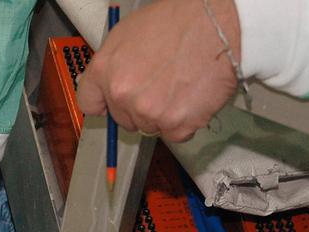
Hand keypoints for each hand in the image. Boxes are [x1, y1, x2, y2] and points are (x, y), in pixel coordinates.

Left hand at [75, 0, 239, 142]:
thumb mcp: (130, 32)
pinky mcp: (175, 124)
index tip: (112, 103)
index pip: (88, 102)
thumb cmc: (180, 20)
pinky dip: (186, 122)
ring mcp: (148, 112)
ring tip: (182, 85)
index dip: (103, 102)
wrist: (220, 24)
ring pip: (149, 127)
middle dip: (139, 107)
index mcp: (104, 70)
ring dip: (164, 114)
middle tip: (162, 84)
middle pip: (122, 119)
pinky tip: (194, 97)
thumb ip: (113, 63)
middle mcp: (121, 94)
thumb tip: (107, 84)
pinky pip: (175, 134)